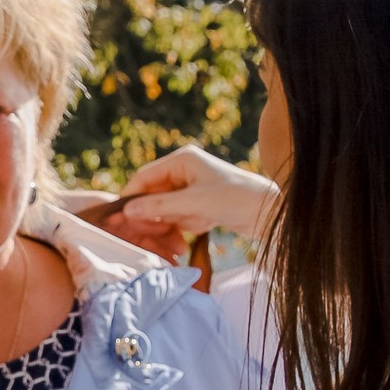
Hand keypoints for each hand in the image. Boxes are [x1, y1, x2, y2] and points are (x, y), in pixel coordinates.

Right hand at [95, 146, 281, 252]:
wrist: (270, 213)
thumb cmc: (235, 199)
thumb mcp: (195, 203)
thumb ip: (159, 207)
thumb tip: (127, 211)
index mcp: (182, 159)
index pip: (144, 177)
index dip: (131, 197)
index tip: (118, 218)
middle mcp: (184, 171)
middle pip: (152, 195)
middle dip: (156, 214)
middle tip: (153, 229)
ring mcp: (191, 188)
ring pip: (165, 209)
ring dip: (175, 221)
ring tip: (198, 221)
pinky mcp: (199, 203)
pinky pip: (180, 217)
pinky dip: (187, 224)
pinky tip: (206, 223)